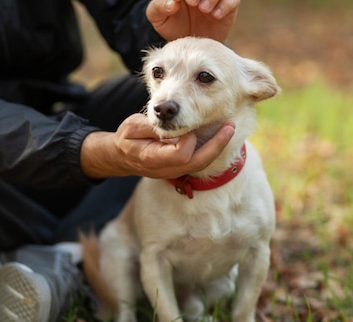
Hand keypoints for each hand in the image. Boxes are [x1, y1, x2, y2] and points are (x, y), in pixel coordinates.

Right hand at [80, 113, 233, 179]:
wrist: (122, 157)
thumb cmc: (127, 139)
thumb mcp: (132, 127)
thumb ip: (151, 125)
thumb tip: (169, 119)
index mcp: (154, 159)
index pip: (181, 154)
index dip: (188, 139)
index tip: (186, 124)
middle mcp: (168, 169)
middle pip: (199, 162)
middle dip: (216, 145)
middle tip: (230, 126)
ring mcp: (176, 172)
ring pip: (203, 163)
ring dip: (217, 146)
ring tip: (229, 128)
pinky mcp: (182, 168)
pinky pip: (200, 161)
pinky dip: (211, 148)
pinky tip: (219, 134)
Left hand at [146, 0, 239, 41]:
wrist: (191, 47)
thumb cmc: (172, 28)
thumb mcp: (158, 18)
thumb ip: (159, 7)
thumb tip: (172, 1)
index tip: (184, 1)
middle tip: (194, 4)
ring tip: (204, 9)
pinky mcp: (228, 6)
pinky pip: (233, 0)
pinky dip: (226, 5)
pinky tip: (216, 16)